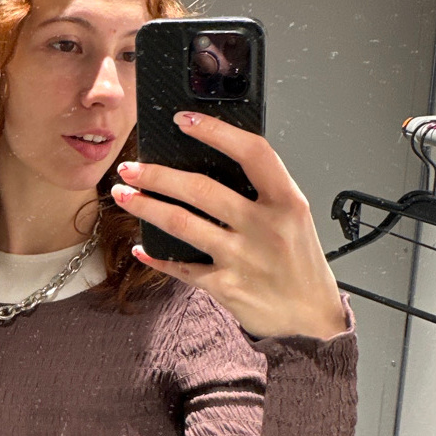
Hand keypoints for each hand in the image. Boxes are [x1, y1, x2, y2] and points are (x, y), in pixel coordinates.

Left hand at [112, 112, 348, 341]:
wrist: (312, 315)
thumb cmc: (301, 262)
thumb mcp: (295, 218)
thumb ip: (263, 192)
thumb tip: (211, 161)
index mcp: (287, 202)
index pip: (251, 153)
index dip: (216, 131)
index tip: (185, 120)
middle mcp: (264, 228)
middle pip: (200, 189)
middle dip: (156, 175)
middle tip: (131, 167)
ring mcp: (242, 258)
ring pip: (181, 223)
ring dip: (145, 206)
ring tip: (123, 195)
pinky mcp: (226, 286)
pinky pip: (181, 267)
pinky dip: (156, 257)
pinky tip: (141, 248)